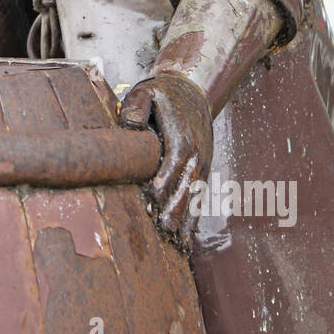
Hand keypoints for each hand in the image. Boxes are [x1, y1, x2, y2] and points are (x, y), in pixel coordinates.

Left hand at [118, 72, 213, 250]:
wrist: (193, 90)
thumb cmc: (164, 94)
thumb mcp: (146, 91)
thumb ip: (136, 106)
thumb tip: (130, 126)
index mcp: (181, 136)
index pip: (172, 162)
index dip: (163, 181)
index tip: (152, 198)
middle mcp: (196, 152)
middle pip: (186, 184)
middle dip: (175, 208)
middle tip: (163, 229)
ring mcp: (202, 162)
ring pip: (195, 195)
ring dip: (187, 218)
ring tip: (178, 243)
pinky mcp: (203, 169)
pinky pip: (200, 196)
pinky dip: (195, 216)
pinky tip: (188, 237)